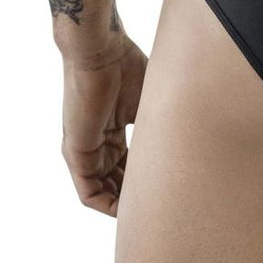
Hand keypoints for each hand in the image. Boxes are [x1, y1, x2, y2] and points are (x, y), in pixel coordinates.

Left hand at [61, 34, 147, 216]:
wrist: (101, 50)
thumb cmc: (126, 65)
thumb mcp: (149, 101)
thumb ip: (159, 124)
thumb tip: (188, 139)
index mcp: (114, 128)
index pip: (127, 165)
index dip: (144, 180)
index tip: (164, 187)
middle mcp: (97, 141)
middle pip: (116, 181)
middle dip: (135, 196)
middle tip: (159, 205)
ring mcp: (84, 148)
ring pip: (103, 190)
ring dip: (123, 205)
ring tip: (147, 212)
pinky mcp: (75, 152)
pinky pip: (88, 192)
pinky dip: (107, 205)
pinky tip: (126, 210)